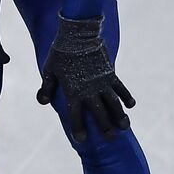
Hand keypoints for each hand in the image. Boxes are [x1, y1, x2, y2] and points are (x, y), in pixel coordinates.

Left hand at [37, 13, 135, 140]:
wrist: (78, 34)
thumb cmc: (60, 52)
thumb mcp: (49, 70)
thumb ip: (47, 87)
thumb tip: (42, 102)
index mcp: (73, 91)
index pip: (75, 115)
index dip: (78, 128)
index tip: (81, 140)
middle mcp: (89, 90)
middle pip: (99, 113)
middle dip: (105, 127)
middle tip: (110, 138)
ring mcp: (102, 82)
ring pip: (114, 103)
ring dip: (119, 116)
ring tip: (124, 127)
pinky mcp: (110, 73)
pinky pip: (121, 88)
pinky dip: (127, 97)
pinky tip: (131, 106)